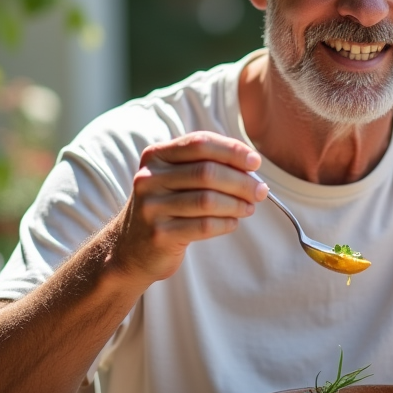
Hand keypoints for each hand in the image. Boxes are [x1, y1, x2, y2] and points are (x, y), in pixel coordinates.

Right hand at [107, 131, 268, 283]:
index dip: (232, 150)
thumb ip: (206, 166)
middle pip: (207, 172)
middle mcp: (149, 178)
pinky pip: (204, 225)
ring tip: (250, 207)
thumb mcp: (176, 178)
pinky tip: (233, 222)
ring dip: (237, 203)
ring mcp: (151, 207)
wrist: (131, 248)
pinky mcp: (159, 234)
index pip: (199, 143)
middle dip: (241, 181)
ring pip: (208, 200)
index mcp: (156, 156)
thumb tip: (252, 168)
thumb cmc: (166, 207)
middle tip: (261, 191)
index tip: (255, 162)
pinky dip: (226, 223)